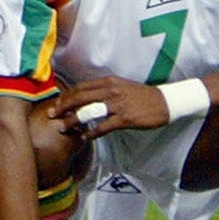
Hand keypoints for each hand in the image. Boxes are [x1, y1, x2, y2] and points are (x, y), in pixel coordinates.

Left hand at [51, 77, 173, 136]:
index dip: (66, 96)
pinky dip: (92, 132)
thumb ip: (105, 90)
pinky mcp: (125, 118)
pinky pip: (104, 126)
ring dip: (73, 120)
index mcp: (108, 82)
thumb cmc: (142, 95)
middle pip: (80, 98)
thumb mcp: (121, 86)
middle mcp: (111, 90)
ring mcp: (118, 104)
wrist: (165, 101)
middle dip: (63, 107)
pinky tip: (85, 137)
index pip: (81, 87)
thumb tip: (87, 97)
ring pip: (88, 112)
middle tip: (52, 115)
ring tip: (63, 128)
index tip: (57, 103)